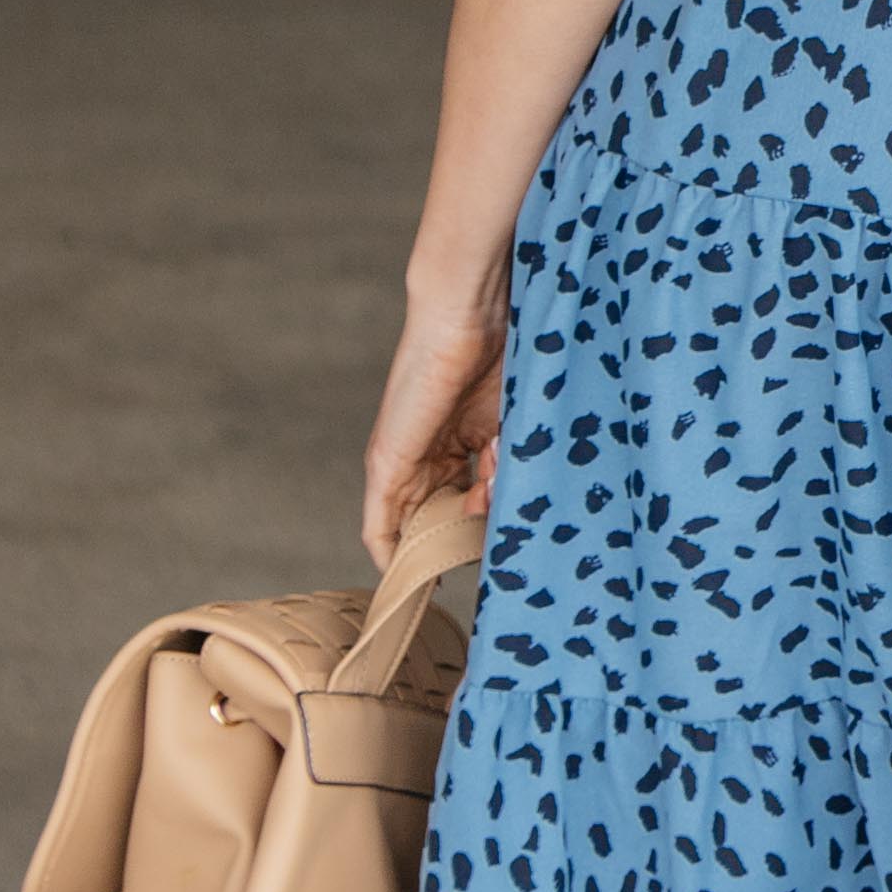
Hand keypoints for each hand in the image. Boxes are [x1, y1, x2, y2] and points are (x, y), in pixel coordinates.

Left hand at [362, 268, 508, 565]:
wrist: (470, 314)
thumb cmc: (503, 352)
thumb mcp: (512, 428)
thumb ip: (506, 471)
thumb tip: (501, 512)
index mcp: (462, 445)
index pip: (468, 505)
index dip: (485, 532)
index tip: (509, 549)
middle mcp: (430, 456)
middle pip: (443, 521)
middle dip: (467, 541)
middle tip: (499, 539)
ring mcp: (405, 461)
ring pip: (418, 527)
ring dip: (445, 546)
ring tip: (482, 532)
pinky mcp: (385, 463)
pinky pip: (379, 525)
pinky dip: (391, 553)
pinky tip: (407, 577)